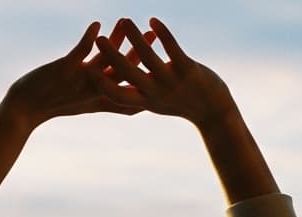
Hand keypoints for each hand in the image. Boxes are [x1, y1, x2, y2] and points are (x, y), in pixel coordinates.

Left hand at [1, 21, 144, 128]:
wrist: (25, 110)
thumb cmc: (54, 105)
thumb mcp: (86, 105)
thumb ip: (108, 101)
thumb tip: (128, 106)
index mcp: (101, 97)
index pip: (131, 87)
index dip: (148, 74)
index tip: (168, 63)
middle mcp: (94, 89)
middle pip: (123, 70)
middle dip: (140, 50)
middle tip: (154, 33)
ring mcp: (80, 80)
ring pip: (104, 58)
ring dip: (116, 39)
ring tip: (127, 21)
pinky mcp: (64, 69)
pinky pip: (80, 51)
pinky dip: (89, 38)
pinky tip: (97, 24)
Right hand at [92, 18, 238, 128]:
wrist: (214, 111)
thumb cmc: (183, 105)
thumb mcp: (157, 102)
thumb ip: (137, 95)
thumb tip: (118, 90)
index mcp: (144, 101)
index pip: (116, 94)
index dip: (100, 82)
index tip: (86, 70)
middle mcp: (155, 93)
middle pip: (127, 74)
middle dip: (112, 55)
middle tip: (99, 39)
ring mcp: (171, 81)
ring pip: (148, 57)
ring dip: (134, 37)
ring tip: (124, 20)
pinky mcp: (188, 69)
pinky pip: (172, 48)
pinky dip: (162, 33)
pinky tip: (153, 20)